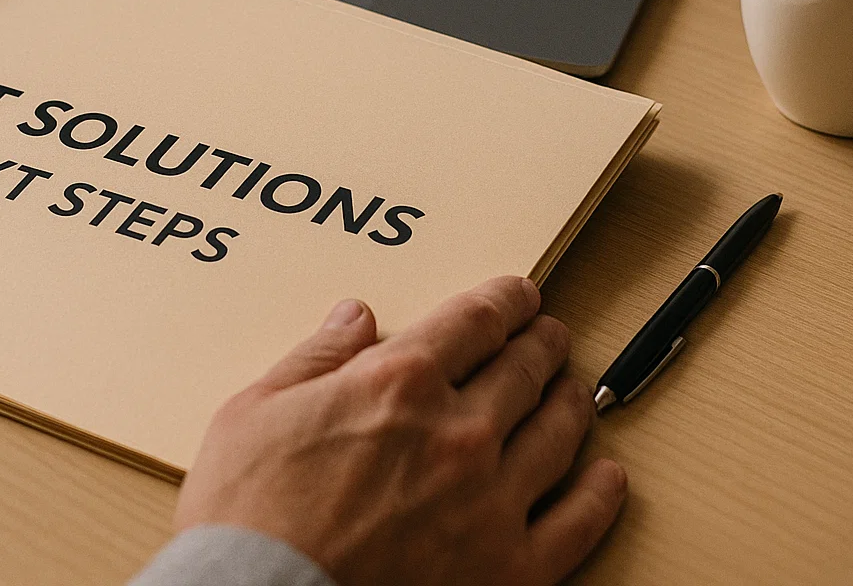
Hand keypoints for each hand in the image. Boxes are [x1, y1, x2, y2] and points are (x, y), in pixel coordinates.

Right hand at [176, 277, 625, 585]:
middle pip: (524, 369)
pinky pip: (577, 523)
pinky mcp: (508, 569)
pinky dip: (600, 494)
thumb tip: (355, 317)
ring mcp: (491, 502)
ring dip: (571, 400)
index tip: (518, 294)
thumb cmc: (245, 518)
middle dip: (540, 342)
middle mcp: (458, 432)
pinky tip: (606, 476)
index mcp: (398, 383)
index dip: (505, 298)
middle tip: (548, 335)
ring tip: (573, 390)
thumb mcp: (253, 413)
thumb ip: (315, 358)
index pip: (475, 319)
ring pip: (559, 433)